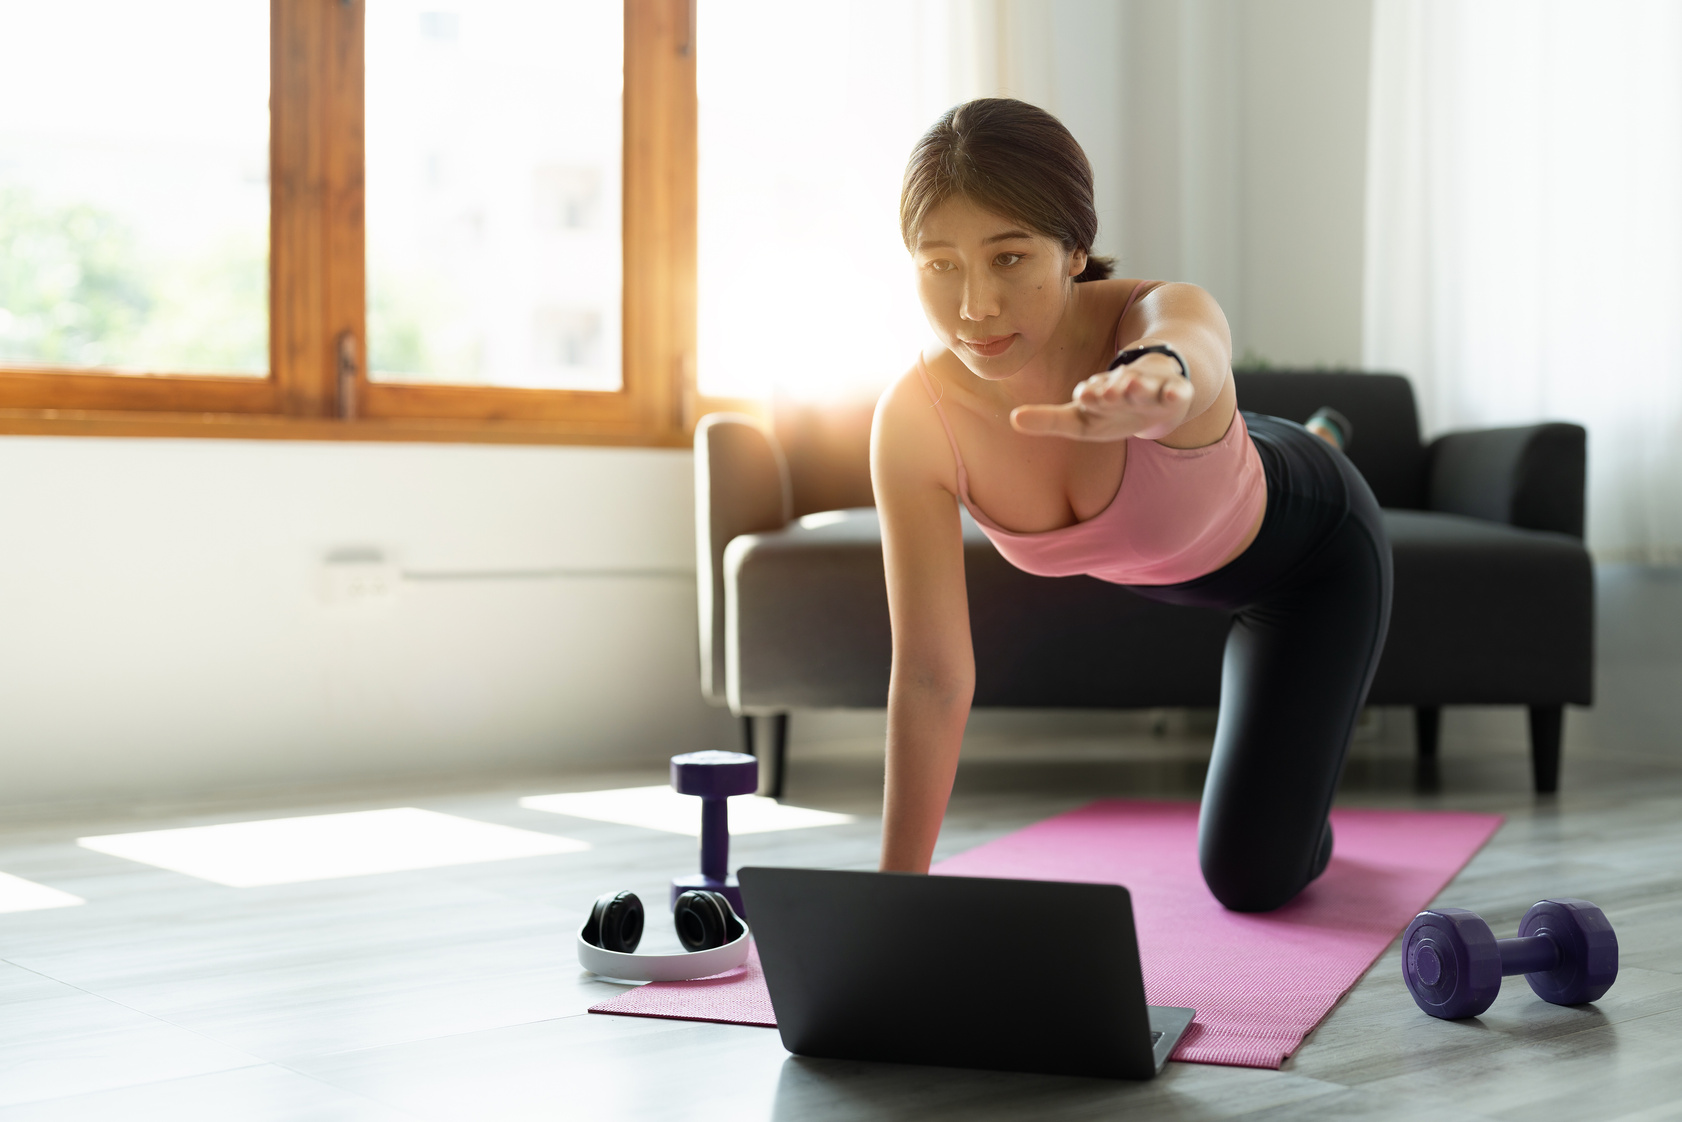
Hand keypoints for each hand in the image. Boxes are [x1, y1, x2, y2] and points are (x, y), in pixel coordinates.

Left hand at [1009, 353, 1192, 441]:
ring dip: (1139, 385)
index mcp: (1100, 393)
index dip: (1090, 394)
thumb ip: (1049, 421)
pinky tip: (1176, 394)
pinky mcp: (1174, 392)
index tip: (1085, 395)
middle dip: (1112, 388)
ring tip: (1133, 384)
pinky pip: (1177, 391)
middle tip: (1107, 391)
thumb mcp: (1080, 420)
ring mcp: (1151, 388)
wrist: (1158, 392)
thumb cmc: (1112, 410)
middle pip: (1117, 386)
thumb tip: (1012, 419)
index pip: (1092, 393)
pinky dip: (1176, 392)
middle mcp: (1123, 386)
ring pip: (1145, 384)